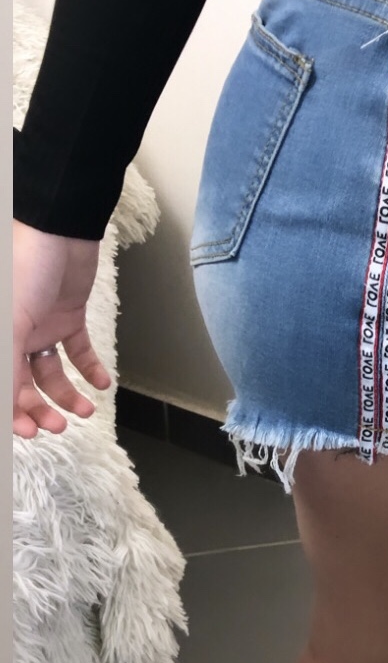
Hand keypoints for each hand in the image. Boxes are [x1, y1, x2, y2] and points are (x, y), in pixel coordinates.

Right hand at [13, 218, 110, 438]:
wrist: (59, 230)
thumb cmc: (25, 265)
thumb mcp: (11, 320)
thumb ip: (7, 362)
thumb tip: (9, 401)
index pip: (3, 383)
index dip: (13, 411)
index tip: (29, 433)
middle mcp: (13, 333)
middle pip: (23, 384)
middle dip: (39, 408)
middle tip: (58, 426)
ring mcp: (40, 326)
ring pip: (51, 373)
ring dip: (66, 395)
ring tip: (85, 410)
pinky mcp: (67, 316)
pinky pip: (77, 350)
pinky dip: (90, 369)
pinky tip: (101, 384)